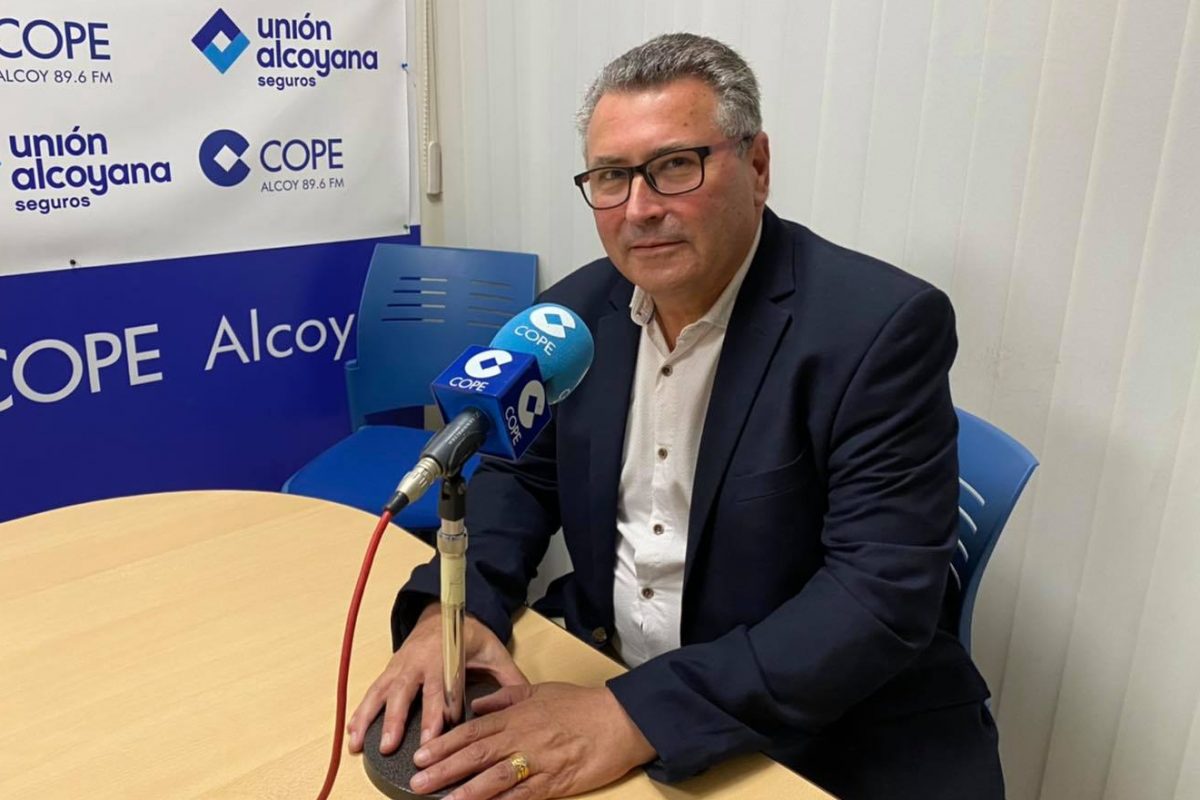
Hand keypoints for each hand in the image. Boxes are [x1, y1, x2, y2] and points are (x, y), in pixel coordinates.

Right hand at [347, 602, 527, 753]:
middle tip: (395, 746)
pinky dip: (360, 712)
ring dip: (374, 719)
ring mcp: (402, 666)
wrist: (441, 612)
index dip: (442, 708)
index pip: (444, 685)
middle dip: (401, 719)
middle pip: (409, 692)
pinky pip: (372, 692)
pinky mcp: (390, 671)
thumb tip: (527, 700)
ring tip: (362, 744)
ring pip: (385, 693)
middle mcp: (421, 661)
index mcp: (447, 655)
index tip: (440, 732)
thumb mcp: (493, 651)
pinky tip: (352, 733)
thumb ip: (509, 677)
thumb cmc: (467, 635)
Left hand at [407, 682, 656, 799]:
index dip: (445, 744)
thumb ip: (505, 698)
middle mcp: (523, 737)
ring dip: (467, 792)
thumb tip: (476, 705)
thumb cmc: (581, 704)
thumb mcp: (540, 690)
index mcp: (517, 714)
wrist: (620, 719)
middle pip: (477, 754)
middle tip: (417, 782)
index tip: (421, 755)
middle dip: (445, 769)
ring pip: (495, 778)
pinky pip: (523, 796)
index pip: (473, 729)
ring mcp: (538, 761)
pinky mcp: (555, 783)